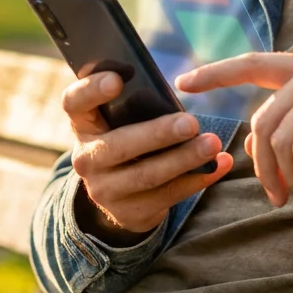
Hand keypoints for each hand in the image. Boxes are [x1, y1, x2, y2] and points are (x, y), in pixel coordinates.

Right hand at [61, 72, 233, 244]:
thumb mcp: (119, 122)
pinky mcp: (129, 212)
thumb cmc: (128, 139)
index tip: (118, 80)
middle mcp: (86, 158)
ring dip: (184, 159)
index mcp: (83, 125)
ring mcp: (104, 190)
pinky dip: (197, 179)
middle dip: (158, 134)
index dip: (91, 90)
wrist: (119, 194)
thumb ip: (134, 106)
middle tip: (192, 123)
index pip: (74, 103)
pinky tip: (218, 166)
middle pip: (118, 145)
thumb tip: (172, 91)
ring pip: (147, 174)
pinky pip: (167, 196)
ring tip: (212, 144)